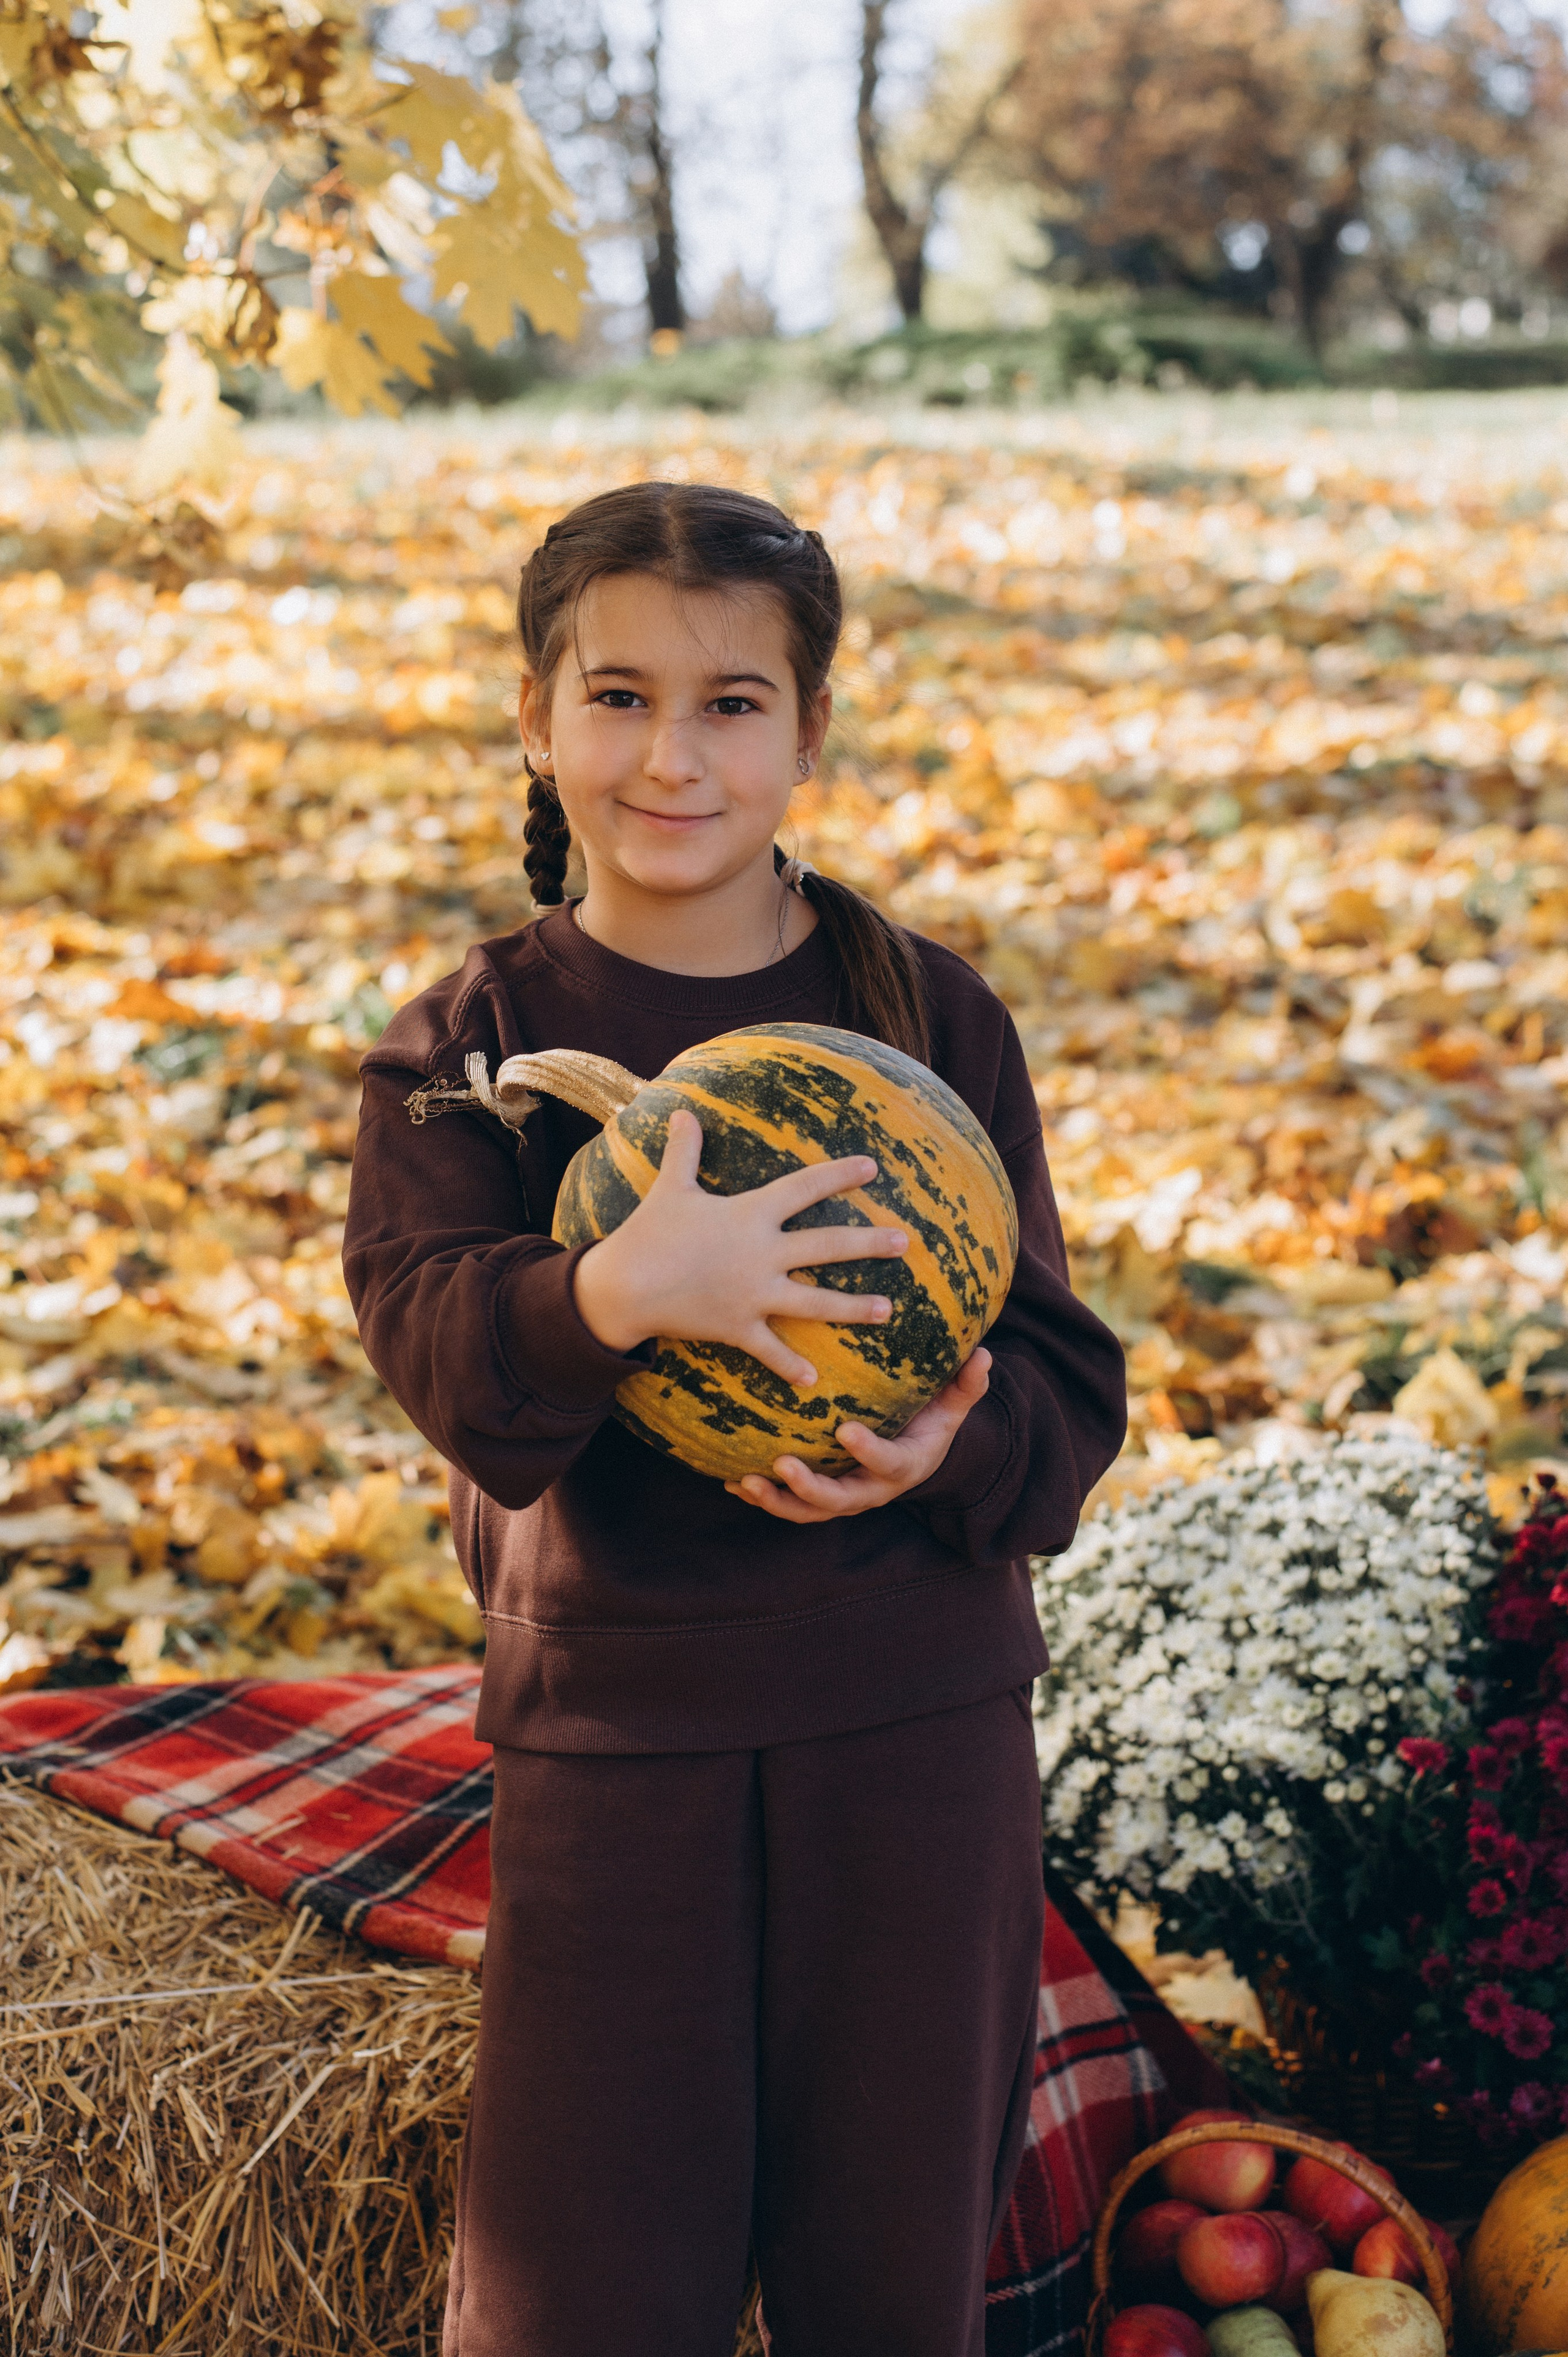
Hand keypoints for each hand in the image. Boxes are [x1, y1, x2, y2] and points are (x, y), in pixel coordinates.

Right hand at [571, 1107, 908, 1384]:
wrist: (623, 1287)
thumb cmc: (648, 1233)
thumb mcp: (670, 1187)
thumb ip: (684, 1150)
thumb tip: (681, 1111)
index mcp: (749, 1214)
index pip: (804, 1188)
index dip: (839, 1175)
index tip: (872, 1168)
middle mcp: (761, 1254)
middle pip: (826, 1246)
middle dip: (868, 1243)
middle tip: (905, 1243)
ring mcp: (753, 1294)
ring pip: (815, 1302)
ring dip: (854, 1308)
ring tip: (889, 1311)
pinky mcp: (737, 1327)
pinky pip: (770, 1351)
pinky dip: (790, 1367)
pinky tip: (814, 1381)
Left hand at [725, 1348, 991, 1522]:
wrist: (915, 1459)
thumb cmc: (929, 1426)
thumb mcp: (952, 1409)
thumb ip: (965, 1386)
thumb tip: (984, 1355)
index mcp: (903, 1467)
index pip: (886, 1463)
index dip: (868, 1450)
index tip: (846, 1431)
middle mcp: (870, 1491)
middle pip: (838, 1500)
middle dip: (809, 1488)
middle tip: (781, 1466)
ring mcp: (842, 1499)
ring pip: (807, 1511)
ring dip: (775, 1501)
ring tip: (744, 1482)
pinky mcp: (819, 1499)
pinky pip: (789, 1505)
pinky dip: (762, 1496)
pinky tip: (731, 1481)